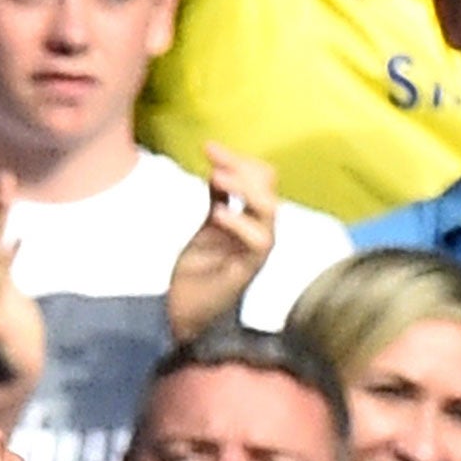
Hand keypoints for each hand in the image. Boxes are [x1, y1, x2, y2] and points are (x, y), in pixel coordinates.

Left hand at [166, 143, 276, 342]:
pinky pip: (258, 243)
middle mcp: (259, 233)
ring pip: (269, 212)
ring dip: (245, 190)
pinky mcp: (247, 270)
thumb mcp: (207, 228)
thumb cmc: (201, 272)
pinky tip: (217, 212)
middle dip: (243, 169)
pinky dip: (239, 223)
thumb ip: (218, 200)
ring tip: (217, 177)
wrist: (191, 314)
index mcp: (251, 220)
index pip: (262, 180)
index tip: (209, 146)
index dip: (240, 160)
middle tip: (213, 158)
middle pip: (269, 190)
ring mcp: (256, 252)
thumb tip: (219, 168)